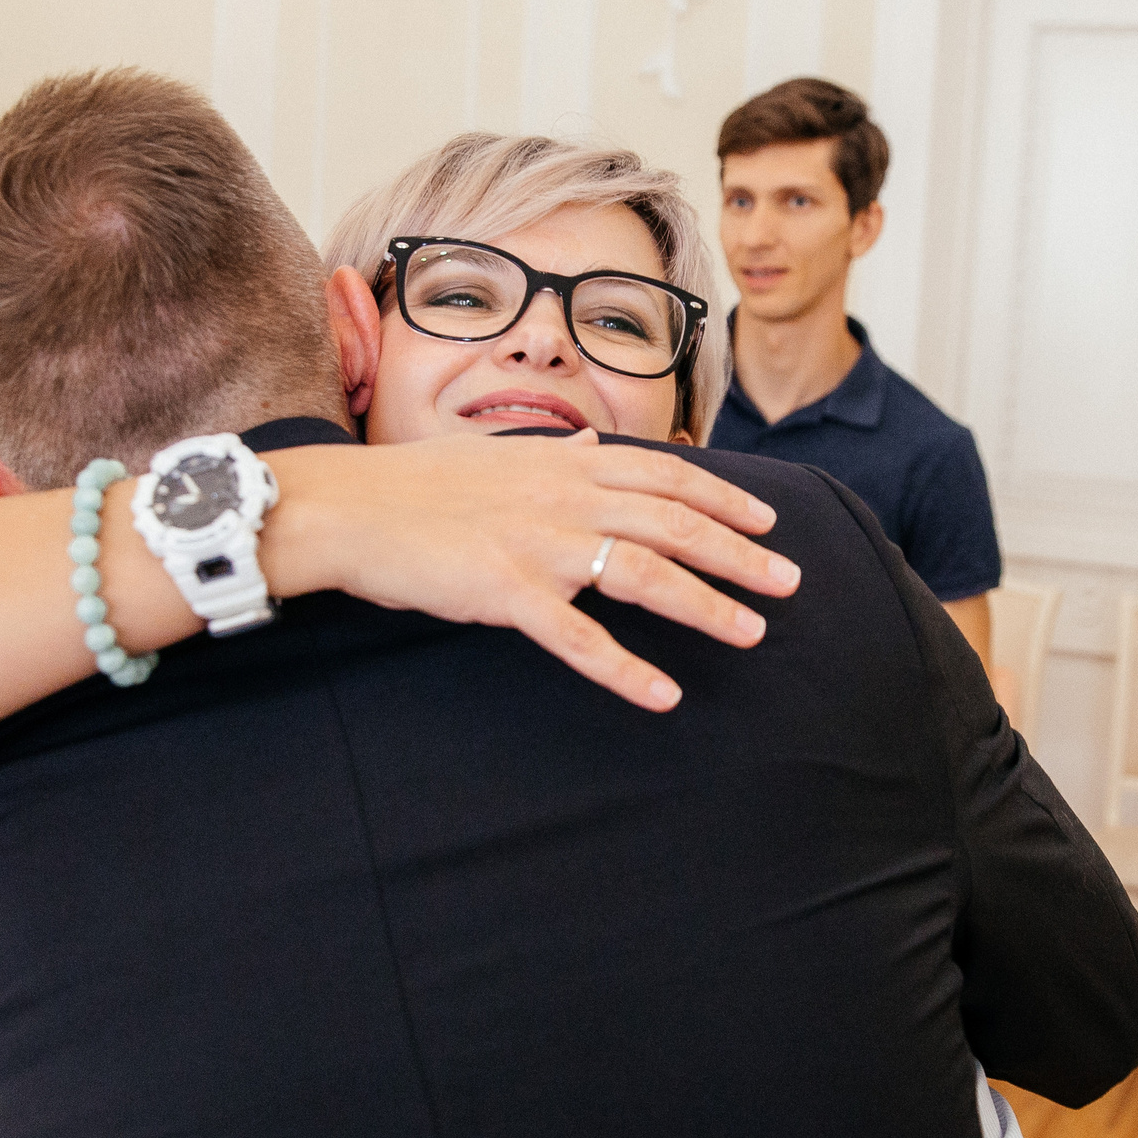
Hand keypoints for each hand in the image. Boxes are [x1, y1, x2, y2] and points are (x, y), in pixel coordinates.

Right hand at [268, 430, 799, 712]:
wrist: (346, 507)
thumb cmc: (412, 485)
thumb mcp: (491, 454)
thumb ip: (552, 453)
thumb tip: (592, 443)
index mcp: (562, 462)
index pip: (664, 475)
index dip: (723, 498)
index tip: (767, 520)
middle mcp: (562, 496)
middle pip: (673, 522)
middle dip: (740, 552)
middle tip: (791, 581)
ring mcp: (537, 543)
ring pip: (644, 573)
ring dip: (707, 604)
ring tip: (754, 631)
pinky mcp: (504, 590)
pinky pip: (577, 637)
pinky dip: (625, 667)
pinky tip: (664, 694)